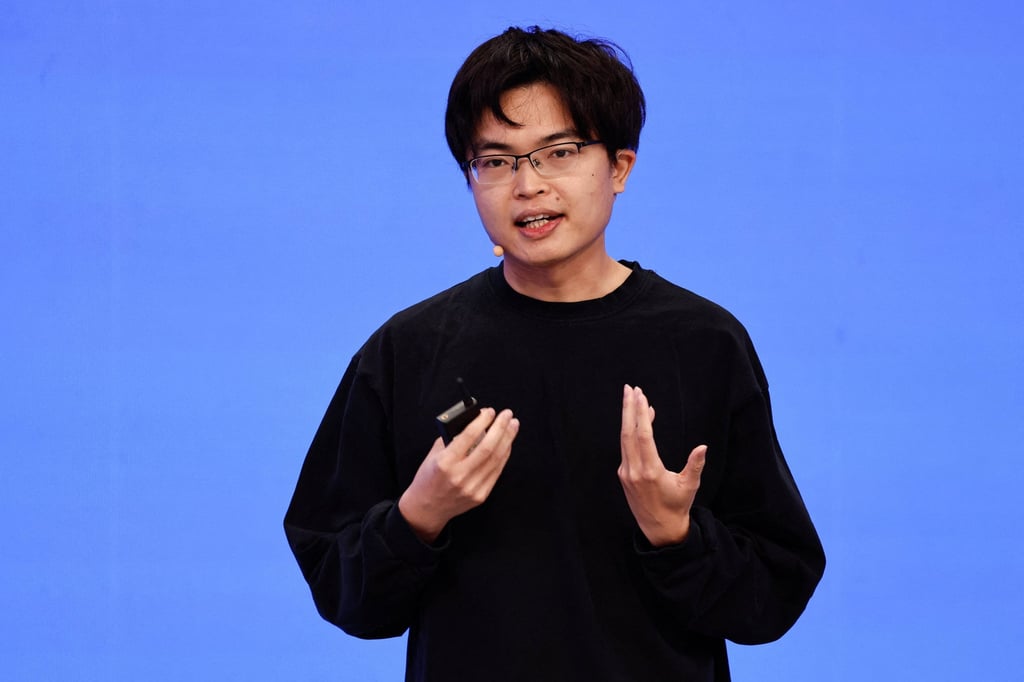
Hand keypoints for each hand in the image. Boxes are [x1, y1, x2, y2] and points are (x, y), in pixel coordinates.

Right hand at [398, 408, 518, 542]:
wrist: (426, 508)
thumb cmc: (428, 479)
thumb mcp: (432, 455)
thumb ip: (451, 439)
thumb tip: (473, 424)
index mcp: (445, 463)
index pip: (468, 436)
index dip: (482, 421)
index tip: (489, 411)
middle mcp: (460, 475)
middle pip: (487, 447)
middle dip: (500, 428)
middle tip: (507, 415)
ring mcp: (472, 487)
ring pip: (496, 459)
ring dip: (507, 439)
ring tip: (512, 425)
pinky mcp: (480, 495)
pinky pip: (496, 471)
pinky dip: (504, 455)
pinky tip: (507, 444)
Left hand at [619, 384, 706, 546]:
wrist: (659, 529)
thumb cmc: (677, 506)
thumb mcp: (690, 486)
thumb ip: (695, 465)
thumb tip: (702, 447)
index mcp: (650, 471)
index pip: (642, 436)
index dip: (641, 414)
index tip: (641, 396)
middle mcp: (634, 470)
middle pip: (628, 433)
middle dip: (629, 409)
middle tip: (630, 389)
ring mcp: (626, 473)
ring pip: (624, 439)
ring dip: (628, 417)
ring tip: (632, 398)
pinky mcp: (624, 475)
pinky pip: (626, 448)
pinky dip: (631, 431)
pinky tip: (639, 420)